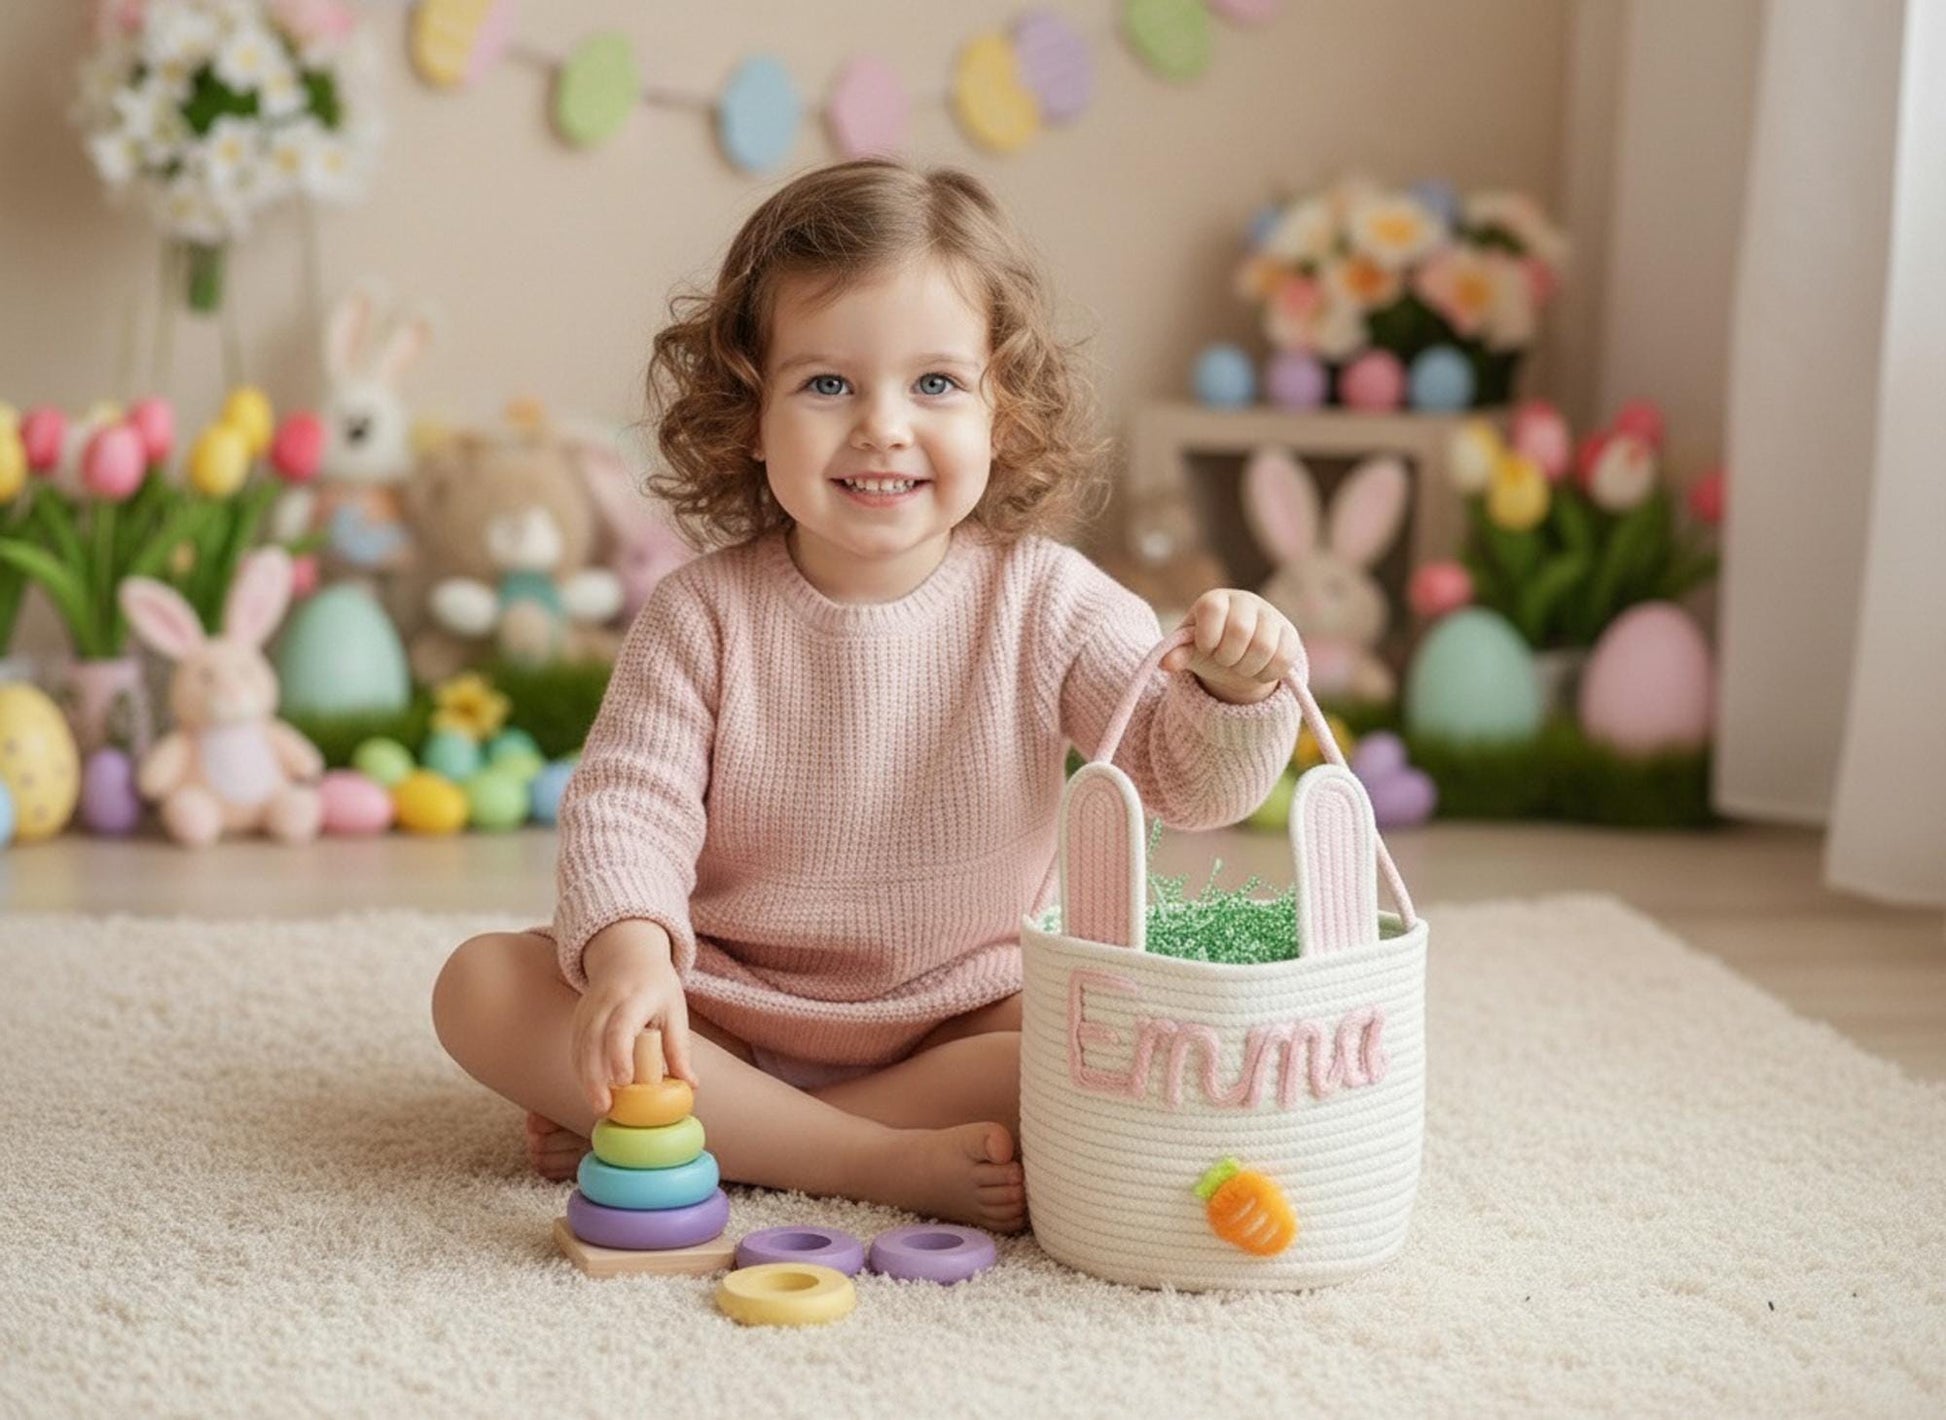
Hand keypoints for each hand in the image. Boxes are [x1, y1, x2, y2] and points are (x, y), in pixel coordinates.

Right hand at [572, 920, 694, 1114]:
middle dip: (595, 1077)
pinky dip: (580, 1071)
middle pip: (593, 1041)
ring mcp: (588, 1009)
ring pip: (580, 1047)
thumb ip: (679, 1048)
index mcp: (636, 997)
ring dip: (585, 1079)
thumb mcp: (675, 1010)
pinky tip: (590, 1091)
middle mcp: (606, 1002)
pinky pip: (575, 1047)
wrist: (627, 955)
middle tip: (605, 1108)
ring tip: (598, 1106)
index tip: (624, 1081)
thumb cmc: (657, 986)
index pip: (621, 1026)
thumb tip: (691, 1085)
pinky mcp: (579, 1018)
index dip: (619, 1054)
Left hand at [1162, 590, 1301, 705]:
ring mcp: (1271, 615)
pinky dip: (1266, 674)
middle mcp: (1245, 601)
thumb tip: (1165, 664)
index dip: (1208, 638)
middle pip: (1241, 630)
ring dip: (1247, 668)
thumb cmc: (1208, 647)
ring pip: (1265, 647)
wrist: (1237, 654)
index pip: (1213, 610)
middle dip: (1228, 657)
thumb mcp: (1189, 650)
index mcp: (1216, 600)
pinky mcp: (1289, 634)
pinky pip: (1283, 659)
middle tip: (1225, 661)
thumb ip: (1178, 653)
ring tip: (1240, 667)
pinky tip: (1257, 671)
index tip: (1206, 648)